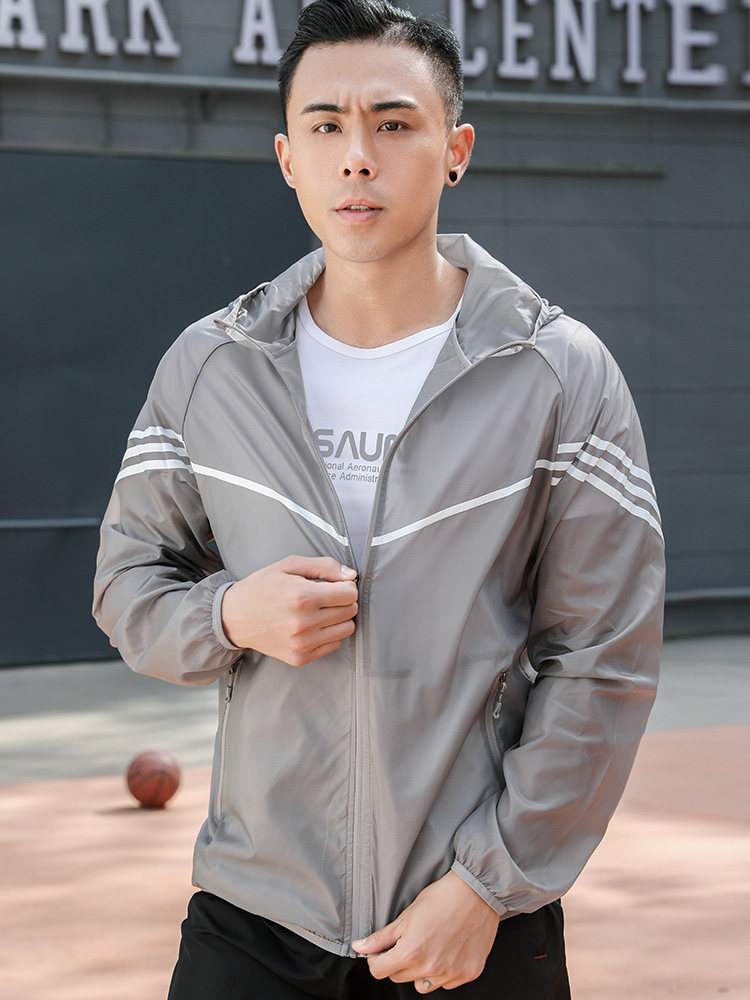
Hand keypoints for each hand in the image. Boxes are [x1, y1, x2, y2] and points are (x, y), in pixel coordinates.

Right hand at [220, 555, 357, 664]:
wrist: (234, 617)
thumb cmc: (262, 588)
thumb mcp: (289, 565)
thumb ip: (324, 566)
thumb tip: (351, 575)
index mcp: (303, 596)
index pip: (350, 594)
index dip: (345, 586)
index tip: (334, 585)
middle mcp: (304, 623)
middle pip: (350, 611)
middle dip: (343, 601)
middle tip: (326, 597)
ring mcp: (302, 643)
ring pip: (346, 630)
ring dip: (339, 619)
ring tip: (320, 611)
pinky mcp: (300, 657)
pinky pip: (334, 645)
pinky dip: (329, 634)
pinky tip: (313, 625)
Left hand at [352, 870, 499, 992]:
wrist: (477, 891)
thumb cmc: (441, 897)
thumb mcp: (406, 915)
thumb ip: (381, 937)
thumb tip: (359, 947)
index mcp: (410, 953)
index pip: (379, 971)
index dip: (376, 959)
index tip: (382, 950)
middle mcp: (430, 969)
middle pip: (399, 977)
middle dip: (398, 961)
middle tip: (410, 940)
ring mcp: (450, 974)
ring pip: (422, 985)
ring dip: (420, 971)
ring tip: (429, 946)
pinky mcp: (468, 974)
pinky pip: (445, 983)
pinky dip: (443, 972)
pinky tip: (447, 950)